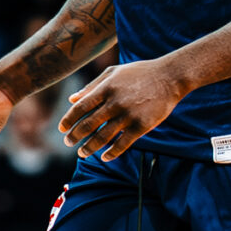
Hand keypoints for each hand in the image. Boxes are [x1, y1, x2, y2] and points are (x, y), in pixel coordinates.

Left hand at [59, 58, 187, 160]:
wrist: (169, 77)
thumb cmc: (139, 73)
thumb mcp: (113, 73)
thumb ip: (92, 86)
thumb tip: (72, 98)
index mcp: (106, 88)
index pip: (81, 107)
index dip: (68, 119)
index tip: (62, 128)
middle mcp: (115, 102)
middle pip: (88, 124)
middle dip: (75, 136)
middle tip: (68, 142)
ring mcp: (128, 115)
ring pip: (103, 137)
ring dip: (89, 148)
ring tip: (82, 153)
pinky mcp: (141, 126)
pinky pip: (123, 144)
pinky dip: (112, 153)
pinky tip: (104, 158)